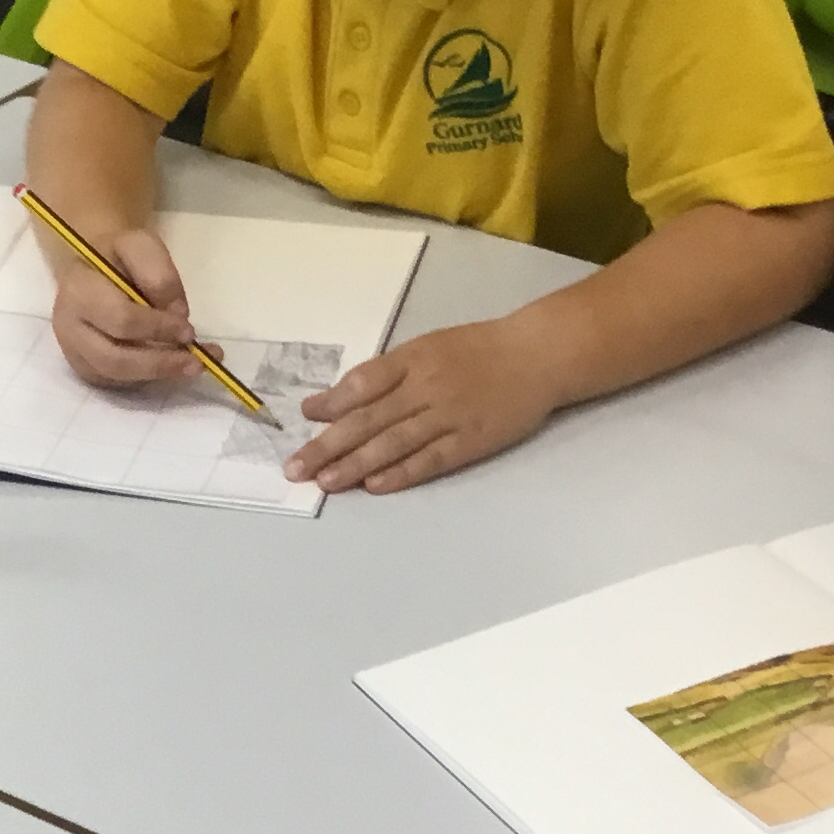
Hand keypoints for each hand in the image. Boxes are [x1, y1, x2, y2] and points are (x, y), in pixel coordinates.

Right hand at [46, 223, 201, 388]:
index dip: (158, 329)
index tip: (190, 331)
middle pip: (115, 360)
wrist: (91, 263)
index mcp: (77, 291)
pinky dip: (149, 378)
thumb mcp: (140, 245)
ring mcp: (74, 353)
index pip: (121, 320)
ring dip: (158, 375)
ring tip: (191, 365)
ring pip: (118, 377)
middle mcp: (69, 328)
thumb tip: (178, 316)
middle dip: (159, 364)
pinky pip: (119, 384)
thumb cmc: (117, 253)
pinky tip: (170, 366)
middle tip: (196, 362)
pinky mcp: (85, 369)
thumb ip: (160, 276)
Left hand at [288, 315, 558, 495]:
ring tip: (326, 482)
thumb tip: (335, 398)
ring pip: (393, 443)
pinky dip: (401, 473)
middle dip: (328, 445)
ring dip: (356, 464)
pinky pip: (430, 459)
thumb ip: (385, 373)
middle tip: (295, 468)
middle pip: (369, 419)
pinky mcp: (470, 441)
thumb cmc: (478, 350)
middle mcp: (426, 387)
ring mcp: (449, 415)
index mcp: (414, 359)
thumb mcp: (428, 348)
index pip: (363, 383)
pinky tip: (375, 485)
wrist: (538, 354)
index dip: (331, 402)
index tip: (304, 418)